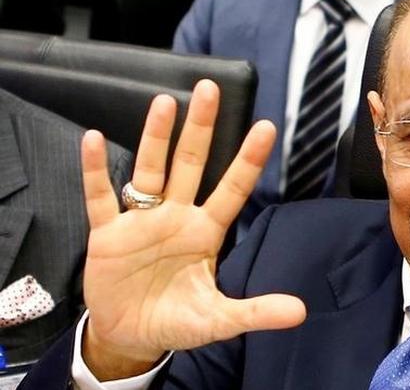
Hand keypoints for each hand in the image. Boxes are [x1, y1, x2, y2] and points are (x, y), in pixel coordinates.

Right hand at [80, 80, 305, 379]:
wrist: (130, 336)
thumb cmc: (176, 321)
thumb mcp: (218, 319)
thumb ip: (255, 311)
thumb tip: (300, 312)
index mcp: (205, 232)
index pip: (232, 188)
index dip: (248, 160)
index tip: (266, 126)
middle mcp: (176, 217)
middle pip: (190, 164)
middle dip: (200, 129)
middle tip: (209, 89)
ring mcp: (141, 222)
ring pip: (150, 170)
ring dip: (155, 138)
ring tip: (164, 103)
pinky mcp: (107, 234)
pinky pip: (100, 197)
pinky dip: (95, 170)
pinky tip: (92, 140)